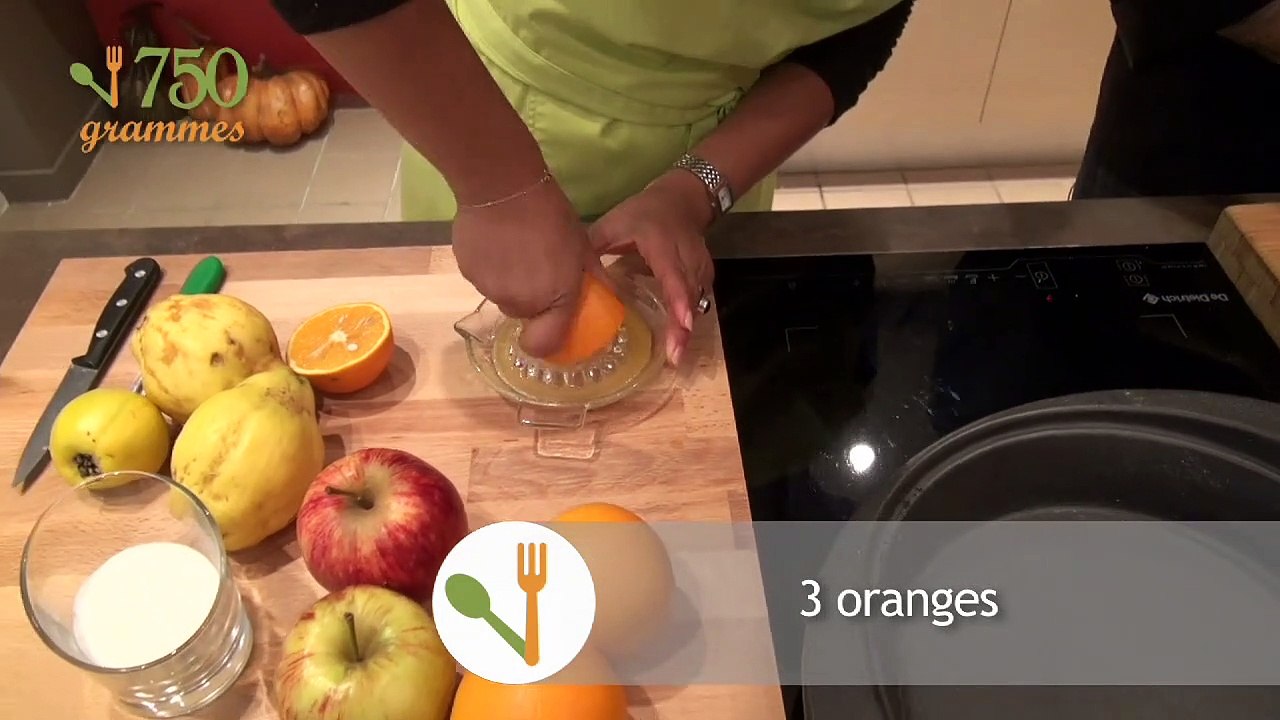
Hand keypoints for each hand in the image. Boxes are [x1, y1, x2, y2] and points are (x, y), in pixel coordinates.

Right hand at [452, 178, 603, 357]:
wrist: (503, 187)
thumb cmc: (551, 214)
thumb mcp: (581, 245)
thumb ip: (593, 276)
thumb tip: (606, 292)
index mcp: (555, 298)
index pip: (544, 344)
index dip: (546, 339)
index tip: (547, 324)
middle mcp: (521, 303)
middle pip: (523, 314)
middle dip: (530, 298)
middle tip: (534, 266)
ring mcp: (491, 290)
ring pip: (501, 296)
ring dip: (508, 281)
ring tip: (513, 248)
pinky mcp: (468, 274)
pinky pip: (482, 279)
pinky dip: (489, 267)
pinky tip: (494, 242)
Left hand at [588, 169, 715, 366]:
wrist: (682, 200)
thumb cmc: (644, 213)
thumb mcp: (615, 222)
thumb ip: (594, 245)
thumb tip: (568, 275)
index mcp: (663, 245)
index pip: (674, 276)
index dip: (678, 301)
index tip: (682, 324)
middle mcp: (687, 259)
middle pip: (689, 297)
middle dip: (683, 328)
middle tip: (674, 357)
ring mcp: (700, 269)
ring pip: (696, 303)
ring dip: (685, 332)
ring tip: (675, 357)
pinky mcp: (704, 278)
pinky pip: (698, 303)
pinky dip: (687, 323)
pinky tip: (677, 344)